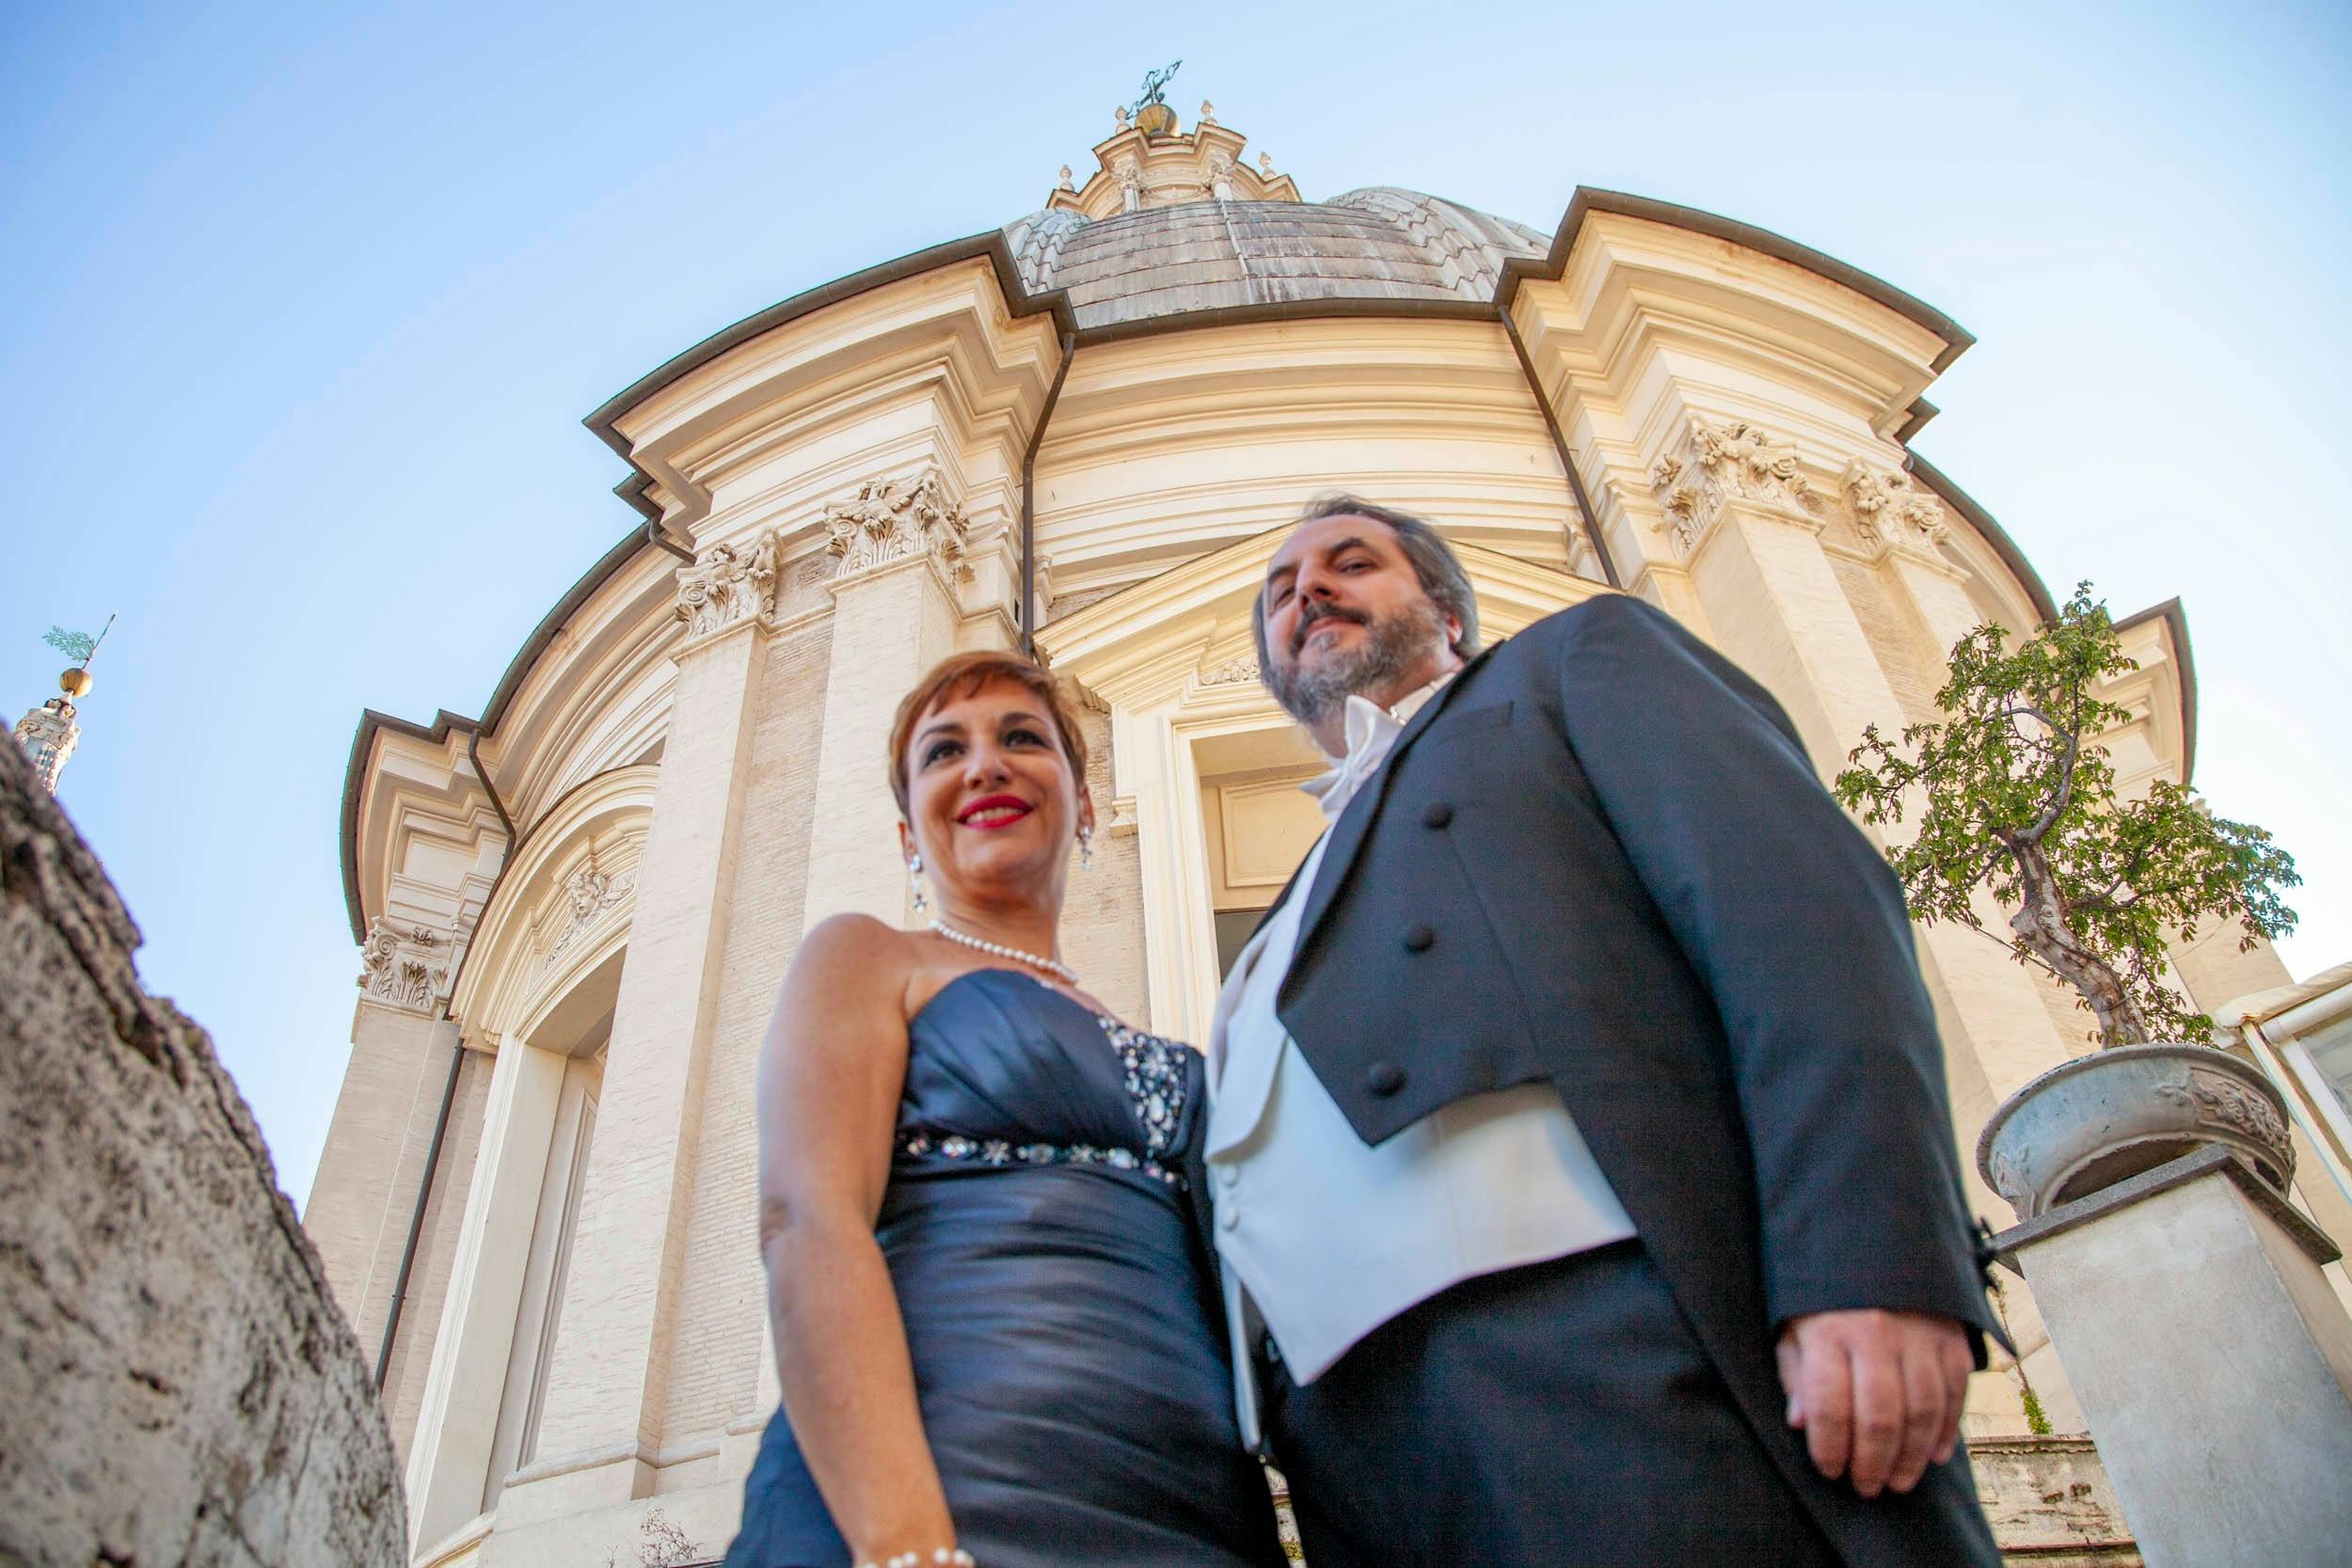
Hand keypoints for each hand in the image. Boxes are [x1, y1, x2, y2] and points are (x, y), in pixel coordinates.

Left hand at [1775, 1309, 1969, 1497]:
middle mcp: (1876, 1333)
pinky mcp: (1951, 1338)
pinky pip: (1954, 1395)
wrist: (1872, 1244)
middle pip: (1880, 1418)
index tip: (1829, 1470)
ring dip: (1910, 1457)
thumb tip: (1800, 1425)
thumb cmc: (1826, 1296)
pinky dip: (1946, 1431)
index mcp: (1829, 1330)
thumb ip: (1796, 1374)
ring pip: (1921, 1412)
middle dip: (1872, 1464)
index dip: (1828, 1448)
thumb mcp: (1794, 1325)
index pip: (1828, 1405)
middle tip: (1866, 1487)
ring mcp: (1919, 1335)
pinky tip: (1933, 1456)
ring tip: (1897, 1481)